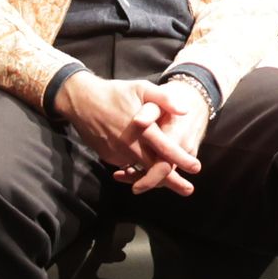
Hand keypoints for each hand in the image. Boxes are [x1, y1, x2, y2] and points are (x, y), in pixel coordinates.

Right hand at [57, 73, 202, 194]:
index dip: (181, 160)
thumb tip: (185, 111)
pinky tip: (148, 171)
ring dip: (156, 178)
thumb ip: (164, 99)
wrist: (81, 101)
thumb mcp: (141, 88)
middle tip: (188, 190)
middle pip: (154, 168)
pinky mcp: (109, 156)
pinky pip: (128, 166)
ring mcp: (118, 153)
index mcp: (142, 129)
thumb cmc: (115, 93)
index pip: (165, 149)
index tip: (197, 168)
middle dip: (173, 181)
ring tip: (174, 184)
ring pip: (141, 170)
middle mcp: (130, 145)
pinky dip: (138, 171)